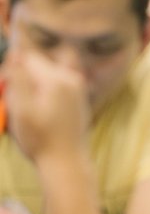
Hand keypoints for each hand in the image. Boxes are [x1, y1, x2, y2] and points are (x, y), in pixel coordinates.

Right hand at [3, 47, 90, 167]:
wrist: (66, 161)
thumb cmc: (40, 139)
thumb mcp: (21, 110)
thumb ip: (19, 78)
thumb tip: (15, 52)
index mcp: (57, 79)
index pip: (29, 58)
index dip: (12, 70)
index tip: (5, 87)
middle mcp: (72, 78)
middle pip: (38, 66)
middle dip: (22, 78)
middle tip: (14, 102)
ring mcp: (78, 88)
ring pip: (46, 75)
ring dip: (31, 87)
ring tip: (26, 109)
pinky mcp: (78, 98)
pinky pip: (56, 85)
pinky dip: (42, 94)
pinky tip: (39, 113)